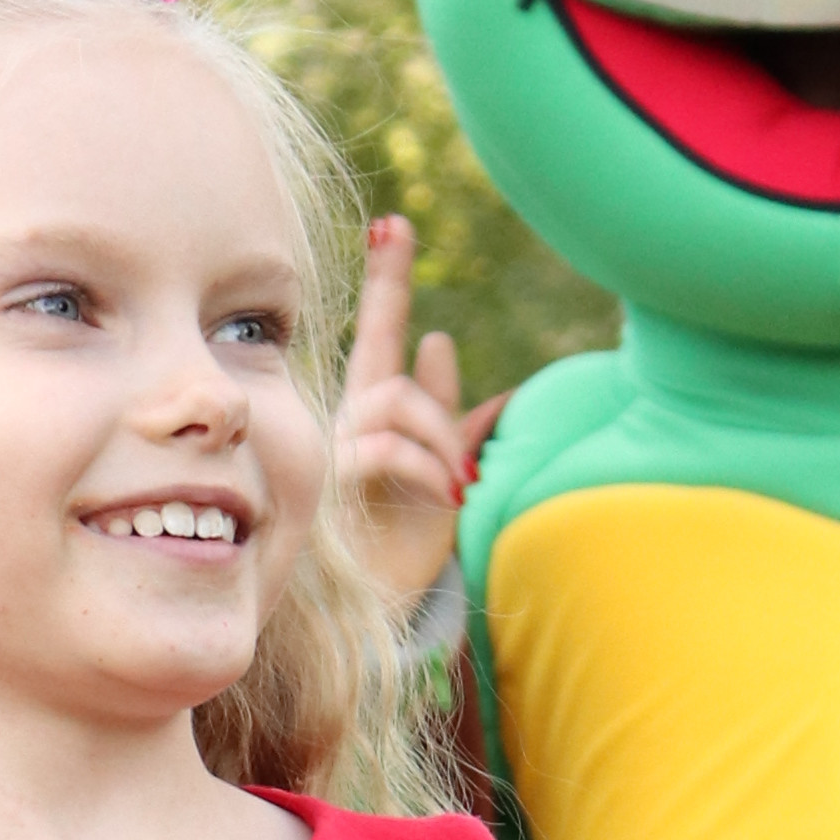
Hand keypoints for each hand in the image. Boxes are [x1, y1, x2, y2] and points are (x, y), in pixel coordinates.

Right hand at [336, 217, 477, 615]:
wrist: (372, 615)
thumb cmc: (405, 553)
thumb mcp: (447, 486)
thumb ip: (464, 436)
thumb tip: (503, 396)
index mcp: (374, 412)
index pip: (381, 334)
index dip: (388, 280)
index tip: (392, 224)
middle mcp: (348, 418)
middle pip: (376, 342)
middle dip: (390, 288)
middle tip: (403, 235)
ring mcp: (338, 447)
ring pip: (393, 400)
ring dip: (440, 430)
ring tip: (465, 478)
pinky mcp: (336, 485)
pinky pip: (384, 448)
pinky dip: (426, 463)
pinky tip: (452, 491)